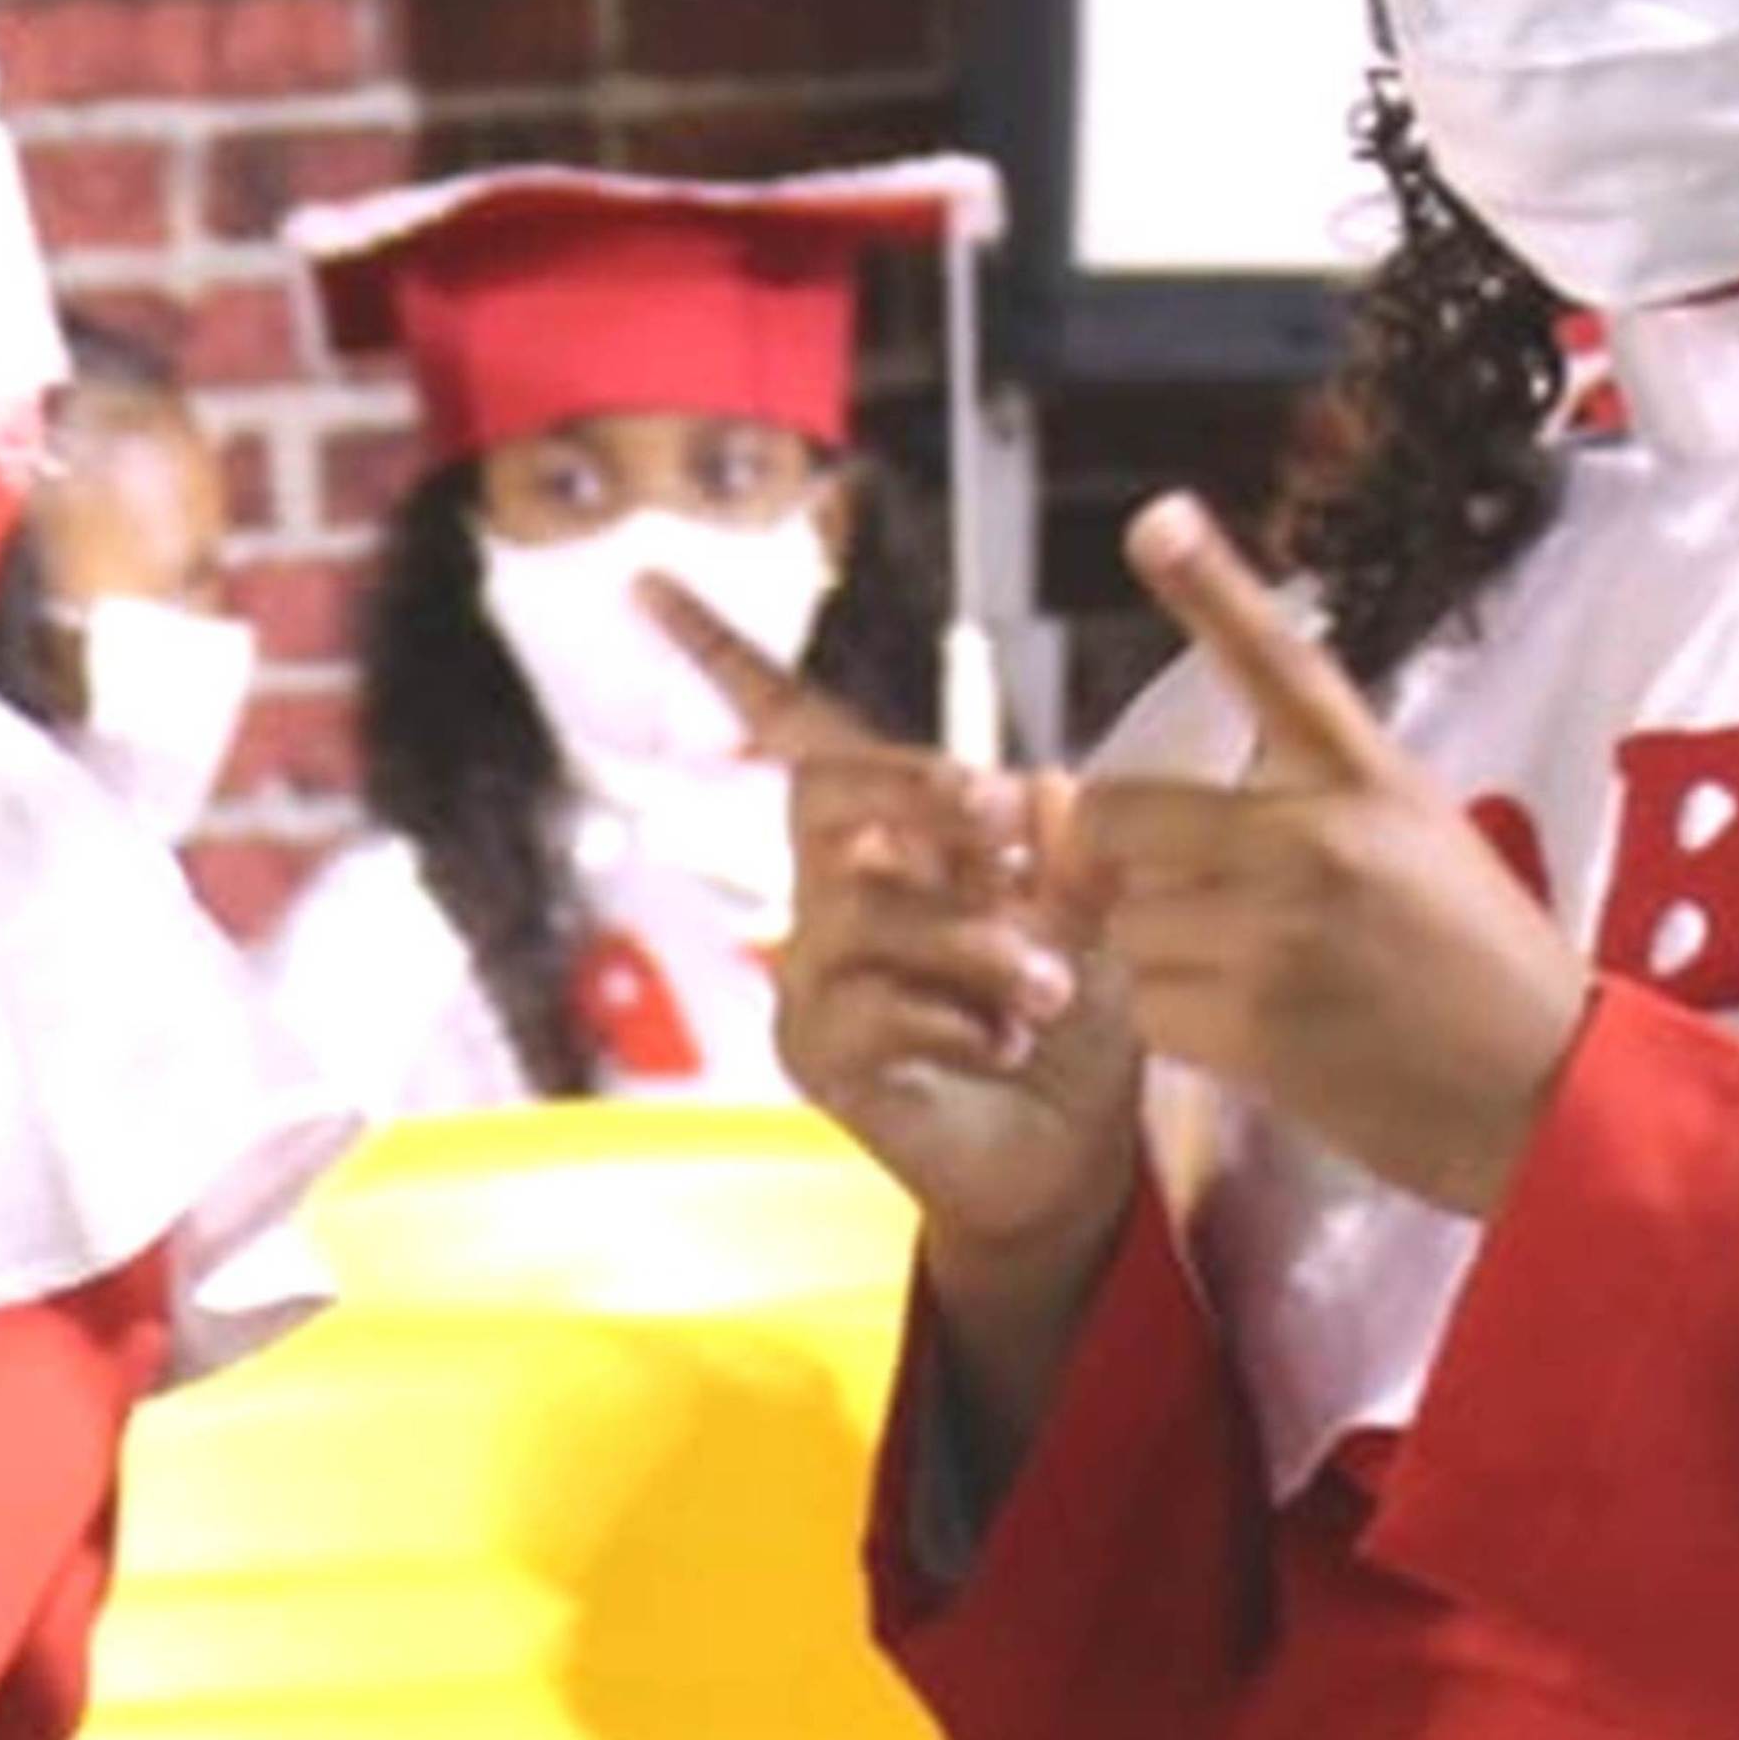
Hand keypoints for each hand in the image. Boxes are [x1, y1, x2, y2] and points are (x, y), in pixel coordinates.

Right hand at [672, 572, 1145, 1401]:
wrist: (1068, 1157)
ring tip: (1054, 990)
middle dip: (917, 791)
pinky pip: (865, 1004)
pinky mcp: (816, 1056)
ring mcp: (811, 977)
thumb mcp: (1089, 912)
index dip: (722, 657)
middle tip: (1010, 819)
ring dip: (978, 941)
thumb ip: (1061, 847)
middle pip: (822, 795)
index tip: (649, 581)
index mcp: (882, 836)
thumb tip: (1035, 789)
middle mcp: (827, 895)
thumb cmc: (1073, 1023)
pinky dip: (956, 1017)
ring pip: (863, 910)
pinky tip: (1006, 1044)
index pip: (792, 730)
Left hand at [1057, 497, 1587, 1217]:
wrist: (1548, 1091)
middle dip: (1129, 864)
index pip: (1279, 665)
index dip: (1212, 588)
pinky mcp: (1256, 1017)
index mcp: (1369, 777)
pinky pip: (1148, 1005)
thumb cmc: (1480, 968)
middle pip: (1119, 814)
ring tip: (1266, 976)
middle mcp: (1319, 836)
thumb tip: (1129, 811)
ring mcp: (1283, 927)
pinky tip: (1262, 1032)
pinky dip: (1183, 1025)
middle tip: (1194, 898)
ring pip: (1128, 922)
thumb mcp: (1416, 840)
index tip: (1156, 517)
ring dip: (1165, 956)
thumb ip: (1294, 807)